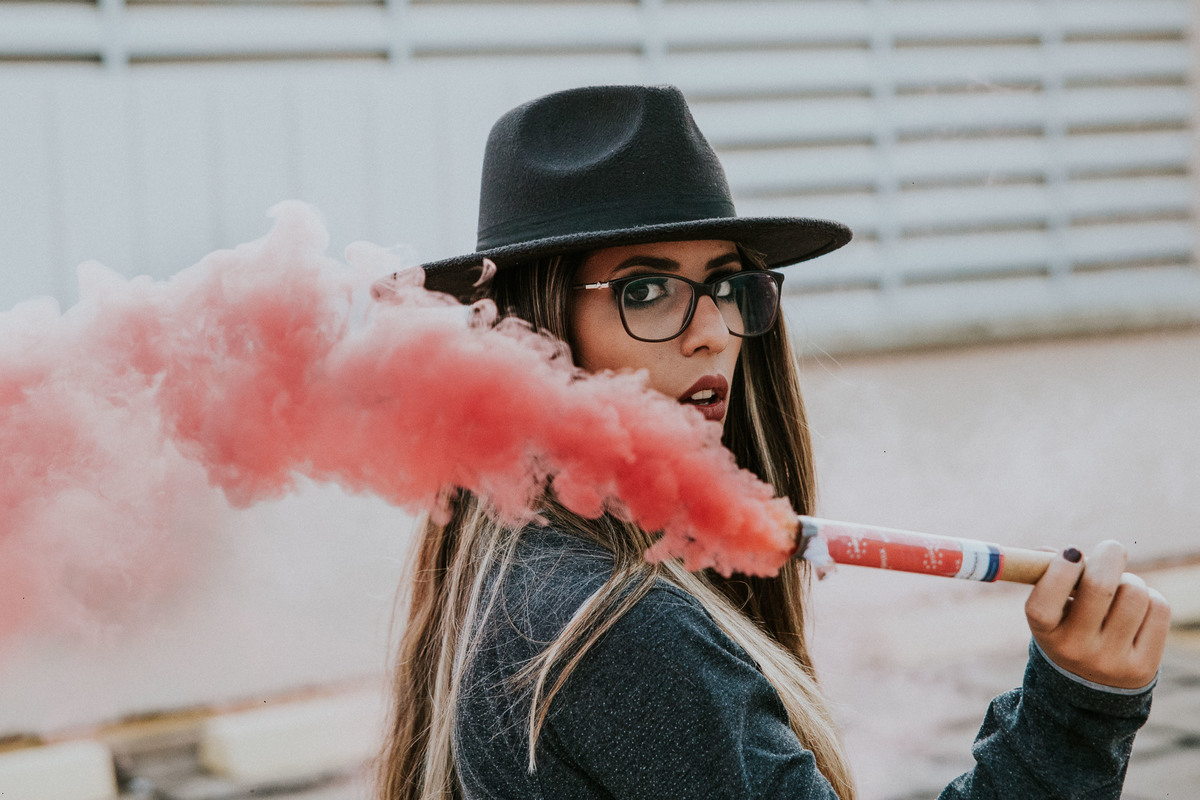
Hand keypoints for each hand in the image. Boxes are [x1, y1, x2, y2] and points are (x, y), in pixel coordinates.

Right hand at [1025, 540, 1170, 689]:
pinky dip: (1150, 598)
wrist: (1091, 687)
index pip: (1045, 601)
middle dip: (1108, 555)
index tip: (1073, 552)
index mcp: (1045, 632)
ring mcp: (1111, 660)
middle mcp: (1076, 650)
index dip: (1060, 570)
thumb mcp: (1050, 609)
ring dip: (1130, 580)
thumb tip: (1065, 552)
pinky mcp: (1143, 666)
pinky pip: (1158, 609)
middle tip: (1110, 549)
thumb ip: (1048, 575)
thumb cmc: (1067, 628)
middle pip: (1099, 585)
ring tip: (1121, 589)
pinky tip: (1138, 609)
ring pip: (1134, 592)